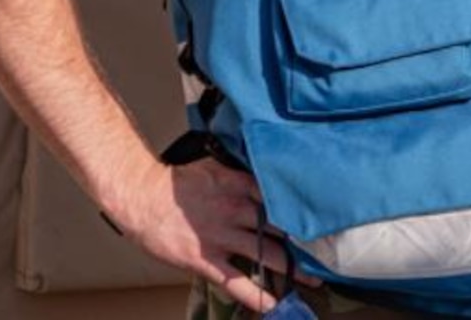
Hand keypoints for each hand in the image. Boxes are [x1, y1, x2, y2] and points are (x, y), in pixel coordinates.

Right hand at [112, 158, 320, 313]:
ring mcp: (221, 236)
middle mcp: (235, 209)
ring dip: (290, 268)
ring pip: (264, 253)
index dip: (301, 207)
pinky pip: (236, 281)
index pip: (280, 196)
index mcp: (239, 184)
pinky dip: (256, 295)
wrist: (142, 198)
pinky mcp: (205, 259)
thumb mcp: (214, 166)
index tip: (322, 216)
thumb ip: (240, 173)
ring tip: (311, 279)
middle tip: (327, 250)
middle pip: (279, 226)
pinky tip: (272, 304)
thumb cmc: (178, 183)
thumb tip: (264, 172)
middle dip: (304, 239)